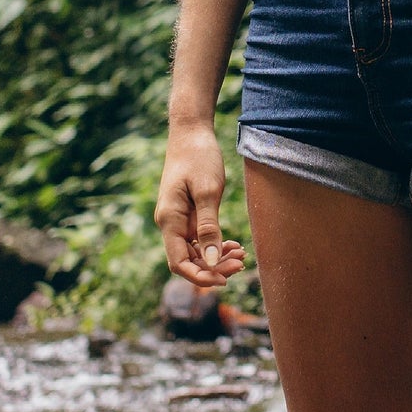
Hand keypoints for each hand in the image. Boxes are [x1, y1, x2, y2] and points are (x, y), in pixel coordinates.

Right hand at [158, 123, 248, 288]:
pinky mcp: (186, 214)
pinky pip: (198, 239)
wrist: (191, 133)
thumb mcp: (208, 191)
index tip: (226, 279)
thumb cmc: (199, 157)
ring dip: (216, 258)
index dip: (201, 276)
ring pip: (195, 252)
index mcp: (169, 220)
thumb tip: (212, 261)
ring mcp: (177, 220)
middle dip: (214, 267)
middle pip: (188, 260)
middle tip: (241, 262)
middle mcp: (169, 223)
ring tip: (241, 254)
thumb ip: (209, 227)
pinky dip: (214, 245)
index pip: (179, 263)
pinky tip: (232, 245)